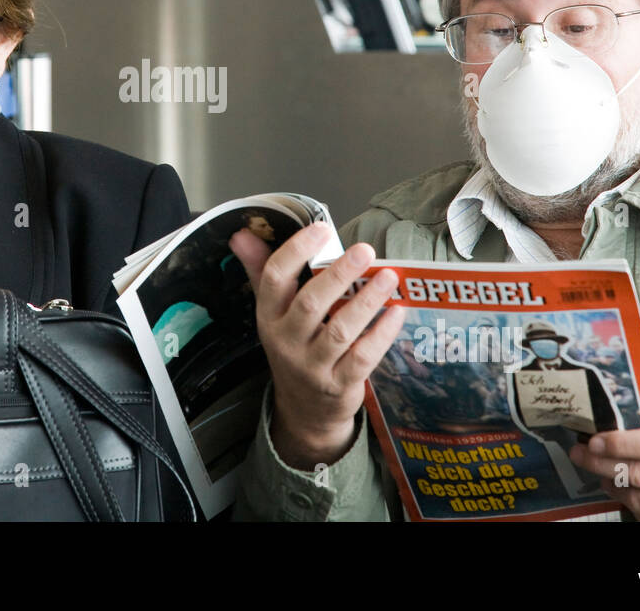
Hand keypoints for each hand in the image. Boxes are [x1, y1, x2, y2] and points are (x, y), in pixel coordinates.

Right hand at [230, 224, 404, 469]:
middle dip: (338, 274)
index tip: (322, 229)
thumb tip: (243, 234)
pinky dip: (381, 334)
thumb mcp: (273, 311)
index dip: (297, 251)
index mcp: (269, 316)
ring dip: (366, 302)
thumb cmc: (293, 346)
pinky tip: (396, 312)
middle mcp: (286, 341)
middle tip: (365, 250)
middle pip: (310, 303)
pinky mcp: (339, 385)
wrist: (304, 409)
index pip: (275, 278)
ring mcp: (312, 366)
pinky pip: (362, 357)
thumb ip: (261, 270)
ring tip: (389, 277)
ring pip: (339, 331)